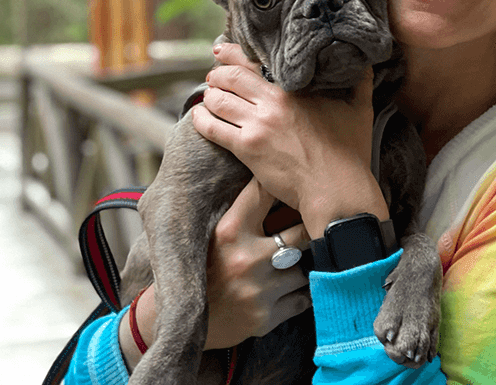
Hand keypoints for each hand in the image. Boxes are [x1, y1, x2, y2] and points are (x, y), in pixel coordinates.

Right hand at [120, 179, 311, 367]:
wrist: (184, 322)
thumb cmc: (203, 269)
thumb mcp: (213, 234)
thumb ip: (240, 209)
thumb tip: (266, 173)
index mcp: (228, 231)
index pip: (266, 192)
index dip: (284, 187)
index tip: (294, 185)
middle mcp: (245, 259)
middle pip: (301, 230)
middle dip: (306, 229)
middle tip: (310, 226)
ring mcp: (258, 290)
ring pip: (305, 266)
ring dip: (303, 265)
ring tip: (294, 262)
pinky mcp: (267, 317)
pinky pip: (303, 297)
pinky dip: (300, 293)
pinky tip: (287, 288)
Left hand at [191, 42, 388, 236]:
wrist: (336, 188)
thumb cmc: (350, 152)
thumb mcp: (359, 109)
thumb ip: (360, 81)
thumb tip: (365, 61)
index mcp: (294, 88)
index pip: (253, 61)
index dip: (231, 53)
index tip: (220, 50)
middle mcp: (272, 102)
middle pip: (230, 77)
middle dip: (217, 74)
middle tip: (213, 76)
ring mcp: (257, 125)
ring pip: (218, 100)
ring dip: (208, 96)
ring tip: (208, 96)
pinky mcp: (247, 149)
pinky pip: (213, 128)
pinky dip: (201, 120)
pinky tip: (198, 116)